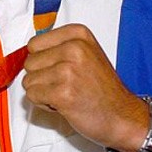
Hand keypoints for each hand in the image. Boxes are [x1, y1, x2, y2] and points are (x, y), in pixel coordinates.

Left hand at [22, 23, 149, 151]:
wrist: (123, 117)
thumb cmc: (103, 89)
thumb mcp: (86, 54)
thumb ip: (58, 47)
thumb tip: (28, 51)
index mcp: (78, 35)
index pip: (34, 44)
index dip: (41, 60)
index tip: (58, 67)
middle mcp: (74, 48)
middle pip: (29, 62)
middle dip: (41, 77)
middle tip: (65, 84)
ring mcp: (68, 71)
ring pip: (28, 80)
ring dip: (42, 91)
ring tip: (65, 93)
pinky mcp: (63, 93)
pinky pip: (32, 95)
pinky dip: (43, 103)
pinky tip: (62, 103)